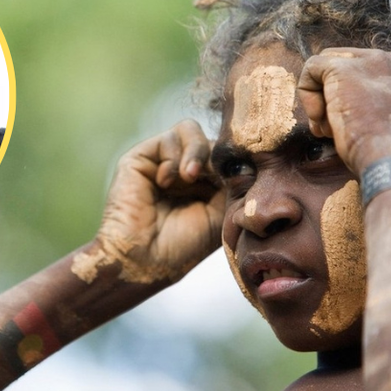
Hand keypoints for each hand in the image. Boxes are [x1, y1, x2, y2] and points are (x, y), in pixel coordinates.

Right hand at [92, 120, 224, 283]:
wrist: (145, 259)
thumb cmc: (183, 246)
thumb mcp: (221, 214)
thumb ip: (234, 184)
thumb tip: (249, 159)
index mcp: (204, 184)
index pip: (226, 155)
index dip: (236, 159)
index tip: (240, 176)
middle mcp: (183, 170)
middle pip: (210, 139)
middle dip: (217, 157)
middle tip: (216, 177)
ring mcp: (162, 162)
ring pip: (191, 130)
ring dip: (196, 152)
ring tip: (191, 177)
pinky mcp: (141, 157)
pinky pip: (169, 137)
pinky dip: (174, 157)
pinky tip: (167, 181)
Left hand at [297, 48, 390, 173]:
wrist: (389, 157)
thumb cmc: (387, 151)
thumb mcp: (389, 120)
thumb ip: (374, 102)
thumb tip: (343, 102)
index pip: (366, 73)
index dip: (349, 97)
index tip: (348, 124)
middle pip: (346, 68)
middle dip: (332, 98)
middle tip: (331, 128)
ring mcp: (368, 60)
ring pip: (327, 68)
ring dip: (321, 101)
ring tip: (328, 130)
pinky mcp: (343, 67)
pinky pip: (312, 68)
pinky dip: (307, 94)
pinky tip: (318, 118)